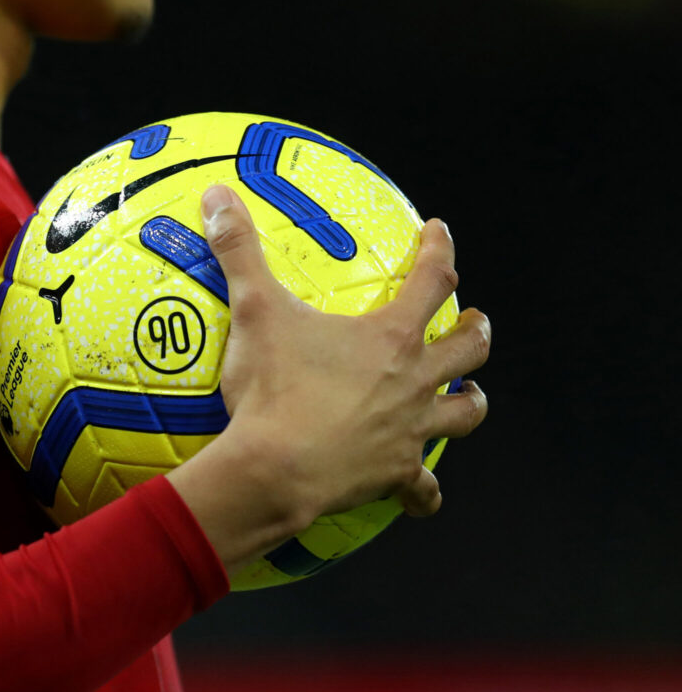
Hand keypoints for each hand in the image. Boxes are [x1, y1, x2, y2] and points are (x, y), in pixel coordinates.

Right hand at [166, 185, 489, 576]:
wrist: (275, 469)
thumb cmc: (272, 389)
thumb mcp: (254, 310)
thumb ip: (239, 250)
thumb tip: (217, 196)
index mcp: (389, 337)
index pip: (431, 280)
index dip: (439, 251)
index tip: (439, 234)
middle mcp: (413, 382)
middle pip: (467, 350)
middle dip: (474, 331)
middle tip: (474, 321)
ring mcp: (409, 431)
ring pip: (463, 415)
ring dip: (468, 402)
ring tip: (468, 395)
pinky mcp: (395, 474)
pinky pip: (423, 489)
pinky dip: (424, 491)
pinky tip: (422, 494)